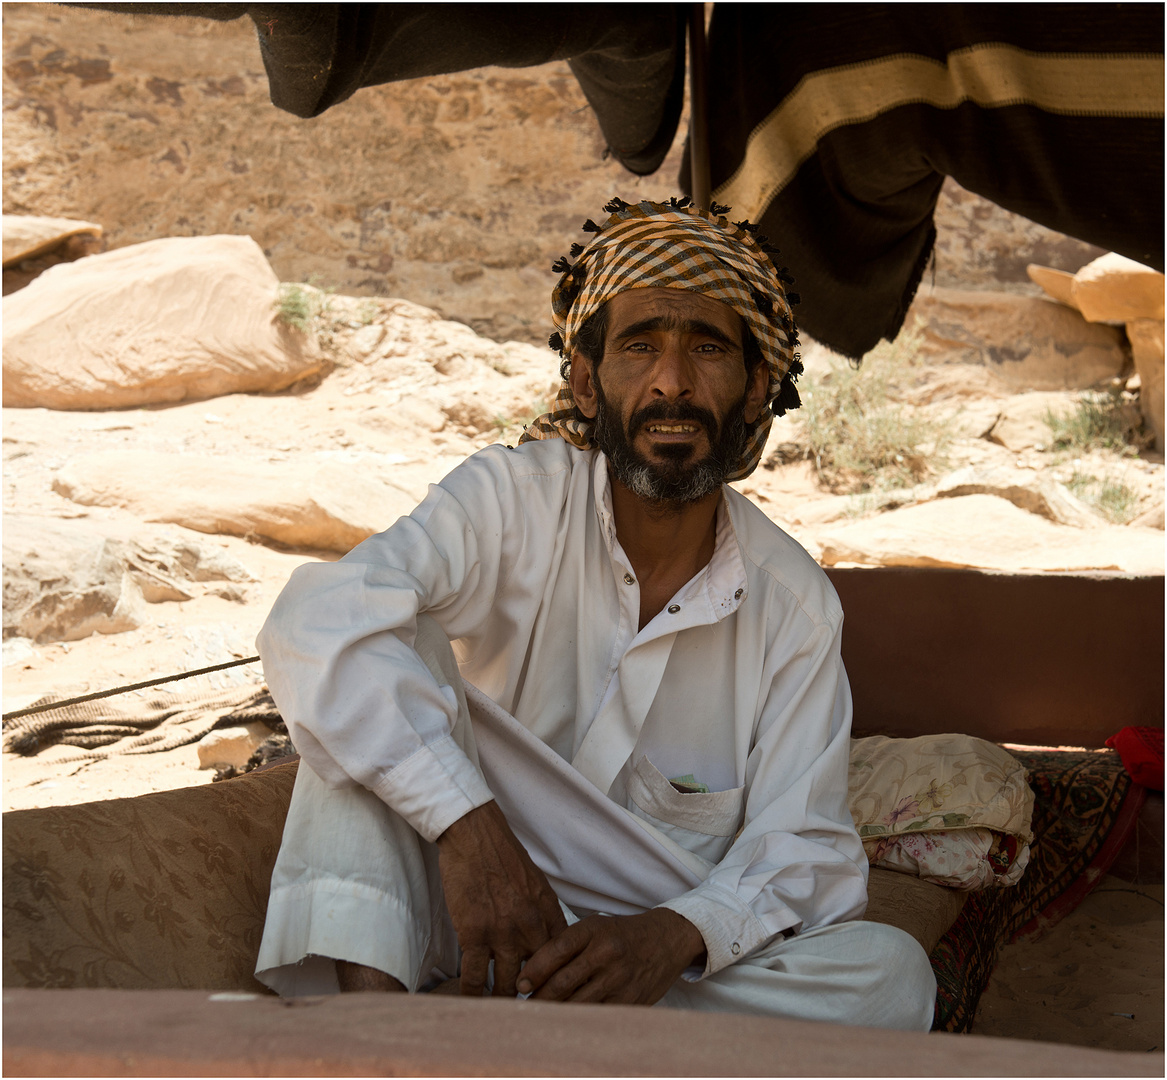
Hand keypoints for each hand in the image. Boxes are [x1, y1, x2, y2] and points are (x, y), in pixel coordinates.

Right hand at [436, 800, 567, 996]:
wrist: (475, 836)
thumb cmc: (503, 857)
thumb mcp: (536, 884)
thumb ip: (543, 914)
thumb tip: (548, 940)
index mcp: (548, 912)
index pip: (562, 958)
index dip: (559, 981)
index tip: (556, 998)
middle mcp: (530, 926)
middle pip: (539, 977)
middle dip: (535, 998)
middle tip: (530, 1016)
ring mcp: (503, 932)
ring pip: (507, 983)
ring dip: (503, 1000)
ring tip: (501, 1014)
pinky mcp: (474, 933)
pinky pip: (475, 976)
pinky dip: (473, 993)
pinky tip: (471, 1002)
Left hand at [516, 908, 705, 1004]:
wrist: (667, 940)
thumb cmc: (622, 934)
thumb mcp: (596, 927)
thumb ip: (568, 945)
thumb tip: (533, 972)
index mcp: (595, 929)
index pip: (556, 950)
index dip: (534, 969)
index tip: (521, 984)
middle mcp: (607, 952)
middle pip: (562, 982)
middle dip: (539, 997)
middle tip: (526, 1004)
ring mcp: (619, 978)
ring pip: (577, 1003)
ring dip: (556, 1012)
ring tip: (541, 1016)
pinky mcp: (630, 999)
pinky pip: (597, 1015)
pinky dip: (579, 1020)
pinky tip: (568, 1022)